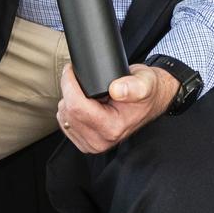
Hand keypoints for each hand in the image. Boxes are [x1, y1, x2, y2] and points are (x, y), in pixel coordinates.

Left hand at [56, 63, 178, 153]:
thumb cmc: (147, 91)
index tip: (72, 68)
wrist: (150, 102)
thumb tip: (116, 90)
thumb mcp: (145, 83)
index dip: (69, 83)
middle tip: (80, 76)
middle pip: (67, 112)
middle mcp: (100, 141)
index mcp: (112, 128)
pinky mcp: (85, 142)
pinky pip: (64, 122)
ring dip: (68, 99)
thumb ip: (134, 86)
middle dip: (68, 89)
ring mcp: (92, 144)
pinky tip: (83, 101)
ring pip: (63, 117)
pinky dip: (69, 108)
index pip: (76, 107)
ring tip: (87, 91)